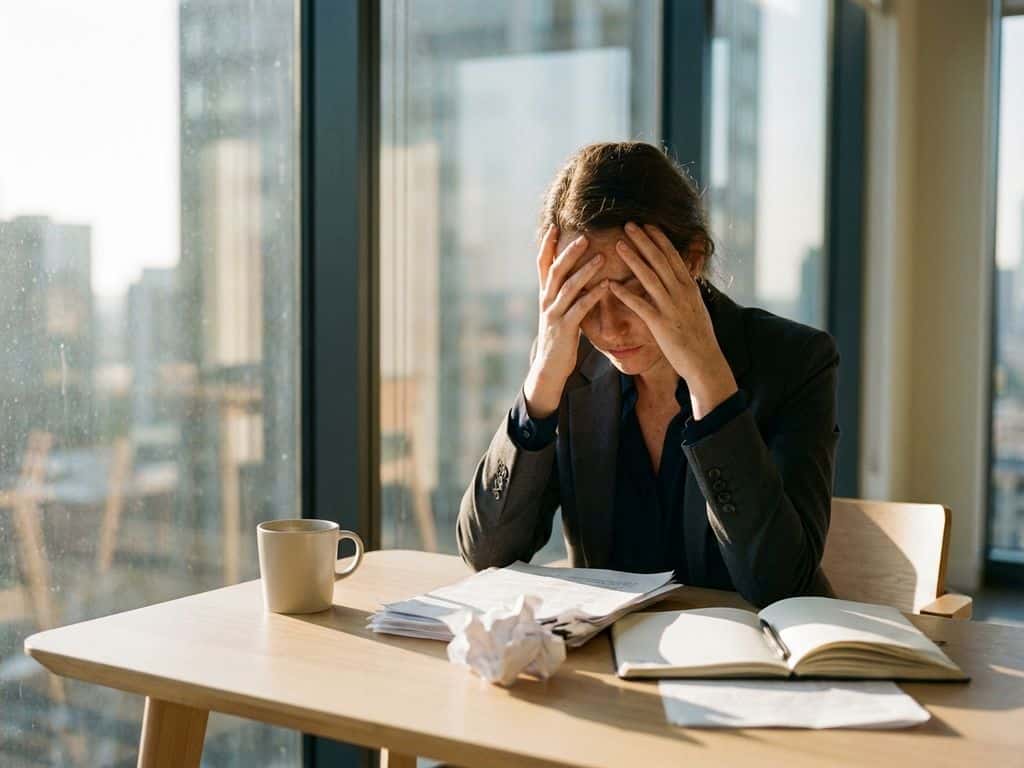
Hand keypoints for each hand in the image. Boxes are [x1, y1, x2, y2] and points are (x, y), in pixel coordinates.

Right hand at [524, 224, 609, 417]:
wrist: (550, 367)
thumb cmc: (558, 337)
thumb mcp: (557, 310)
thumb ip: (563, 292)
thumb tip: (573, 273)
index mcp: (544, 295)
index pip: (542, 264)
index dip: (546, 245)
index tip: (555, 226)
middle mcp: (546, 301)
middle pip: (555, 271)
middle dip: (569, 252)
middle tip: (585, 236)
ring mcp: (554, 315)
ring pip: (568, 287)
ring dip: (585, 271)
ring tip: (602, 257)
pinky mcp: (565, 329)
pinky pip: (580, 308)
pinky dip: (593, 295)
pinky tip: (607, 285)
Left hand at [608, 222, 736, 418]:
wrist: (706, 361)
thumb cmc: (699, 337)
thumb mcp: (696, 308)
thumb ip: (685, 292)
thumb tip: (680, 278)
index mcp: (689, 287)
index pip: (673, 256)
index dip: (659, 239)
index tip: (647, 224)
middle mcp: (682, 293)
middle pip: (660, 261)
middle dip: (644, 240)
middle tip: (628, 223)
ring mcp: (671, 307)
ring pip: (649, 277)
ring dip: (633, 259)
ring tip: (618, 244)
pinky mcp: (661, 324)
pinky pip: (640, 305)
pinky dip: (625, 293)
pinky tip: (611, 284)